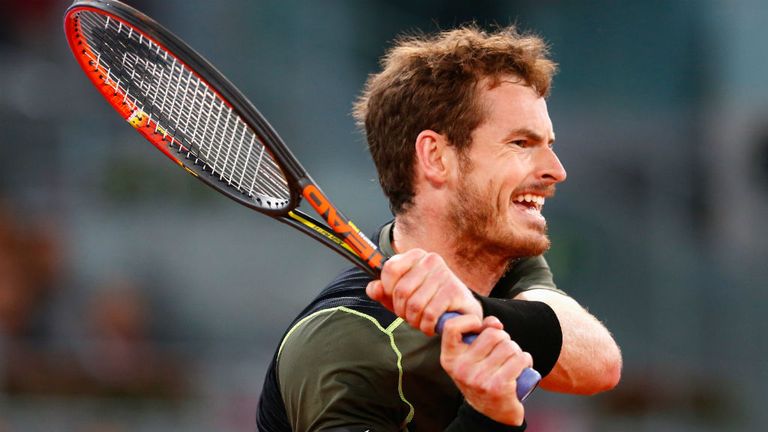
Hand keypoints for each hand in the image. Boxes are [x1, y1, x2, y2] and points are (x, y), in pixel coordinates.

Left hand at [366, 248, 481, 335]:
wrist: (461, 308)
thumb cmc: (427, 299)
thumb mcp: (401, 295)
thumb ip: (382, 291)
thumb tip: (373, 288)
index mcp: (415, 255)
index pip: (390, 269)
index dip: (387, 291)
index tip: (395, 301)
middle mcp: (431, 260)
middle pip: (401, 291)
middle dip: (401, 311)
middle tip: (409, 317)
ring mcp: (444, 274)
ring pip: (415, 305)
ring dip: (414, 321)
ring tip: (420, 322)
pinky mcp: (454, 291)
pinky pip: (430, 314)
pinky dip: (426, 326)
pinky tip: (430, 326)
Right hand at [440, 315, 530, 425]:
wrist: (493, 413)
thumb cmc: (483, 377)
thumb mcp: (473, 357)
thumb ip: (481, 333)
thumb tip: (495, 323)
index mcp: (450, 359)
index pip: (452, 327)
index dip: (469, 320)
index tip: (480, 328)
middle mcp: (461, 369)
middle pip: (492, 334)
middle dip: (504, 339)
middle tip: (503, 350)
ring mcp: (478, 379)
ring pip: (509, 346)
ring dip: (516, 351)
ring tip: (512, 360)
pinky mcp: (498, 386)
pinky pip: (520, 359)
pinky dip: (525, 360)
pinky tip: (521, 367)